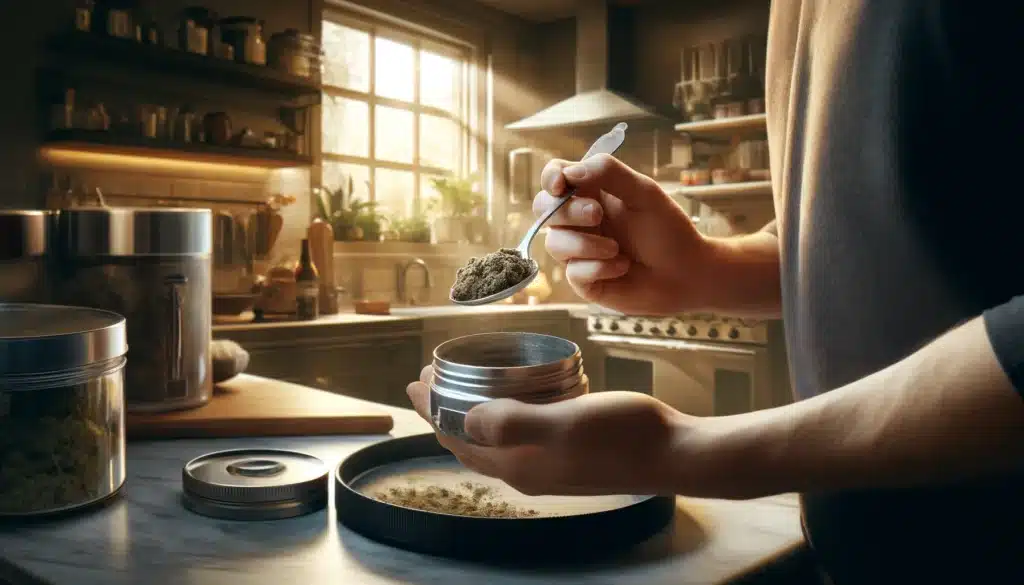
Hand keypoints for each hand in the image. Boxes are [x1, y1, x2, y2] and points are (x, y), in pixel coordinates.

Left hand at [406, 366, 686, 495]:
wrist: (676, 452)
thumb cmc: (624, 434)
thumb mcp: (565, 422)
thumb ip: (513, 423)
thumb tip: (465, 417)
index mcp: (519, 466)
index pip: (459, 440)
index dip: (433, 411)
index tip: (415, 378)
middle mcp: (529, 470)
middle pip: (471, 443)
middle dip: (445, 411)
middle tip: (431, 377)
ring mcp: (550, 464)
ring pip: (496, 439)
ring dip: (473, 413)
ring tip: (465, 382)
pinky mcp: (570, 452)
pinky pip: (521, 434)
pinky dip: (505, 413)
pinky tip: (517, 391)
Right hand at [536, 154, 708, 314]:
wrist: (687, 273)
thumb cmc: (668, 230)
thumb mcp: (644, 192)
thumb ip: (608, 173)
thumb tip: (570, 173)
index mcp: (591, 193)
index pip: (555, 177)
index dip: (550, 178)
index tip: (561, 184)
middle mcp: (579, 221)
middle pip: (543, 208)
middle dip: (567, 212)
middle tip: (597, 214)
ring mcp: (578, 251)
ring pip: (554, 243)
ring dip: (587, 245)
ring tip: (617, 249)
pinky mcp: (584, 280)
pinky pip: (573, 272)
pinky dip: (599, 267)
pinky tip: (622, 266)